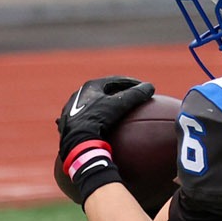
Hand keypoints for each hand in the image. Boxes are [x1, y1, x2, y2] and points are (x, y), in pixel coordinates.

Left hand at [53, 76, 155, 203]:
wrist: (76, 139)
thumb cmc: (97, 118)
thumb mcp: (119, 105)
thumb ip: (135, 95)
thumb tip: (150, 87)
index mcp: (90, 86)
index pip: (114, 81)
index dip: (131, 83)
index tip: (142, 87)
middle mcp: (79, 95)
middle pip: (104, 92)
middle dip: (119, 94)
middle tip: (132, 98)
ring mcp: (73, 110)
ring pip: (95, 105)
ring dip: (107, 106)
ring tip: (119, 112)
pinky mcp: (70, 124)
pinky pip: (88, 120)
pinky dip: (98, 120)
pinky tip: (103, 127)